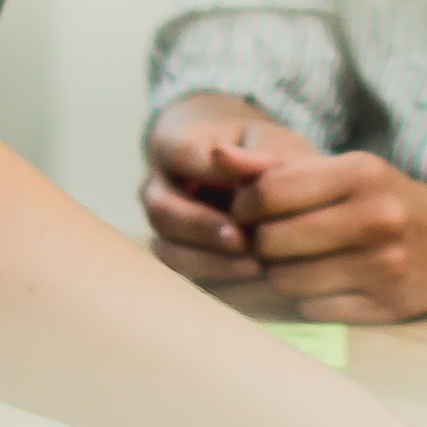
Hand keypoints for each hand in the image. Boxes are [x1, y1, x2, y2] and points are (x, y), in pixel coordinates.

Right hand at [141, 93, 308, 297]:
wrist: (262, 181)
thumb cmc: (264, 156)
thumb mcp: (268, 143)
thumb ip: (253, 153)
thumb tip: (226, 158)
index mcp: (173, 146)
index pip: (180, 154)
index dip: (208, 172)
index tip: (244, 190)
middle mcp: (158, 188)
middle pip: (162, 210)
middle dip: (202, 227)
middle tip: (242, 240)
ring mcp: (165, 228)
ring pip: (168, 250)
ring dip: (209, 261)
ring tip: (254, 267)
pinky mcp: (180, 259)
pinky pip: (185, 276)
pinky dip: (218, 281)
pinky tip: (252, 283)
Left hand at [249, 151, 426, 324]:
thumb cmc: (390, 200)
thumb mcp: (346, 170)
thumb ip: (278, 166)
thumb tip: (216, 156)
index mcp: (361, 174)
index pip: (268, 194)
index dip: (244, 208)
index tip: (248, 213)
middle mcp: (375, 218)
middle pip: (270, 243)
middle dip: (259, 245)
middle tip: (270, 241)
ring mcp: (382, 267)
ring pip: (286, 282)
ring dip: (280, 275)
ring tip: (298, 262)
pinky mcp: (386, 306)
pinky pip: (312, 310)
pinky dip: (308, 299)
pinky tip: (325, 283)